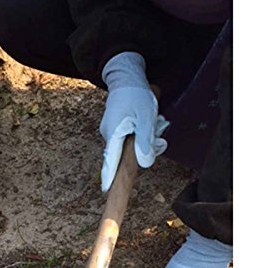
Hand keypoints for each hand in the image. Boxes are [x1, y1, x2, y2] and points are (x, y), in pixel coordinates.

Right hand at [100, 52, 168, 191]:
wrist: (126, 77)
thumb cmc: (135, 95)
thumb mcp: (146, 118)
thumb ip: (145, 142)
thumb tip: (144, 163)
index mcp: (114, 134)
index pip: (111, 161)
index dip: (109, 177)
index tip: (107, 191)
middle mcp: (110, 136)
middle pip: (128, 155)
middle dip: (147, 148)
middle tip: (160, 138)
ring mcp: (114, 132)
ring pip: (133, 146)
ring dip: (149, 138)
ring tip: (158, 121)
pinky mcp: (119, 128)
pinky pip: (133, 137)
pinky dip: (144, 132)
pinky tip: (152, 120)